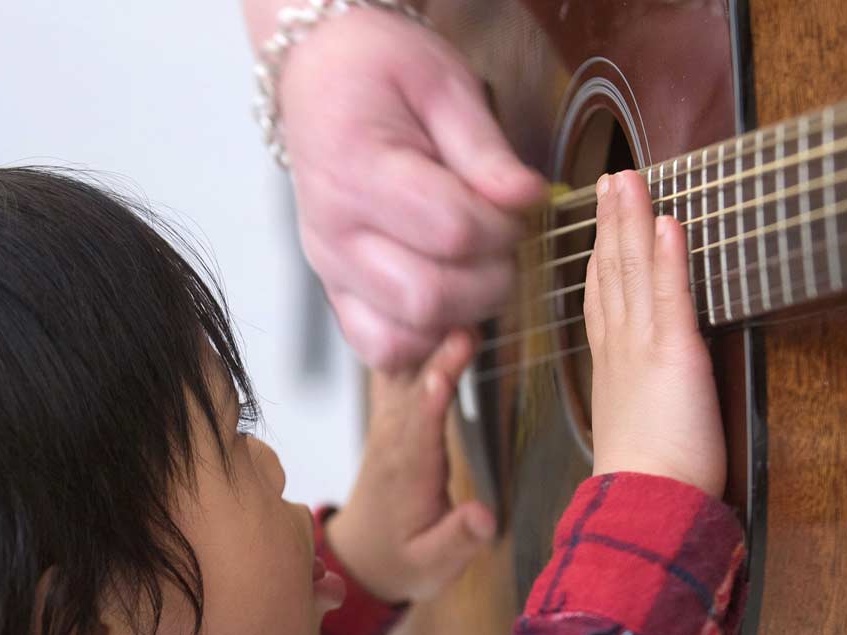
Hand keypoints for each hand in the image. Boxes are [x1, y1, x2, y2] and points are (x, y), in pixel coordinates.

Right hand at [276, 7, 545, 370]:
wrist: (319, 76)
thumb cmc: (378, 73)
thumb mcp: (442, 82)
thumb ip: (486, 149)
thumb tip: (527, 200)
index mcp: (357, 171)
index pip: (453, 232)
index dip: (505, 228)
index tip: (518, 206)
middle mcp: (334, 232)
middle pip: (429, 297)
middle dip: (491, 279)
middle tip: (505, 241)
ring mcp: (330, 269)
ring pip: (404, 338)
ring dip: (460, 316)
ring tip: (477, 270)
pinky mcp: (336, 291)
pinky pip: (380, 349)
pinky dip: (424, 341)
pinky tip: (450, 305)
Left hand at [325, 330, 495, 602]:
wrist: (362, 553)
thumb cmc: (404, 559)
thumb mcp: (432, 565)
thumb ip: (458, 540)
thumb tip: (485, 519)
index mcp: (408, 474)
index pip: (420, 430)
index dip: (433, 398)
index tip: (448, 368)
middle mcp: (393, 441)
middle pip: (413, 391)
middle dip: (436, 358)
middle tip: (465, 325)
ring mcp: (388, 424)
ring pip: (403, 373)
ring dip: (425, 340)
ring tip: (454, 305)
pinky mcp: (390, 415)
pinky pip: (396, 370)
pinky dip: (410, 340)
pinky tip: (427, 309)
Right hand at [584, 171, 725, 497]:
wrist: (645, 506)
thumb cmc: (648, 484)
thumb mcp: (636, 436)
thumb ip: (639, 408)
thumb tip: (645, 405)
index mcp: (613, 369)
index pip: (603, 302)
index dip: (601, 259)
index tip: (600, 229)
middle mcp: (621, 350)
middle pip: (612, 273)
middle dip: (611, 223)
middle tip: (611, 180)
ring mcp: (644, 348)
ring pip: (633, 272)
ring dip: (632, 222)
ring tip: (630, 180)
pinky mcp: (674, 355)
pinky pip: (668, 295)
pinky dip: (666, 256)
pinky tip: (666, 222)